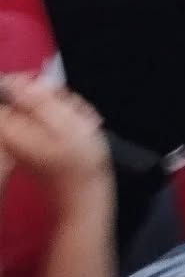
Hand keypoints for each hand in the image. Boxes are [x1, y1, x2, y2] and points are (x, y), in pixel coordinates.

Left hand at [0, 76, 109, 202]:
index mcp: (12, 131)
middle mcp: (13, 136)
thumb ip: (38, 100)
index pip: (6, 94)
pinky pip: (48, 119)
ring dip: (65, 109)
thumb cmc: (78, 163)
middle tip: (71, 111)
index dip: (26, 83)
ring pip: (42, 107)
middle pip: (27, 98)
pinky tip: (77, 129)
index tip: (48, 87)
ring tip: (79, 124)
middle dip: (54, 98)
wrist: (85, 194)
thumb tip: (13, 82)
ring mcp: (24, 140)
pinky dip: (65, 120)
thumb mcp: (63, 123)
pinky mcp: (36, 143)